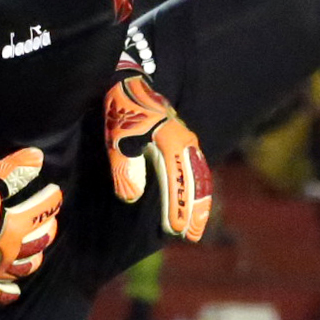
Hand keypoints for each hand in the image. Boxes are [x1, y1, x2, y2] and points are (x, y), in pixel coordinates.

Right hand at [0, 147, 61, 304]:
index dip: (52, 200)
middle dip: (48, 228)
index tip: (55, 192)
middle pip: (40, 242)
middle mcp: (9, 252)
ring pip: (25, 268)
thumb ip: (12, 169)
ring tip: (37, 248)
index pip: (42, 212)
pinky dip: (9, 293)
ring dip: (35, 256)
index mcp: (14, 228)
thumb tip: (38, 157)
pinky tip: (16, 290)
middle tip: (49, 220)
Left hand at [104, 74, 211, 241]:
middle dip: (195, 211)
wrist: (128, 82)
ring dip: (200, 202)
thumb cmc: (122, 111)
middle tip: (192, 237)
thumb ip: (126, 168)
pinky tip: (194, 200)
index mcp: (172, 144)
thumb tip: (132, 197)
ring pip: (200, 177)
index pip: (179, 183)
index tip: (177, 231)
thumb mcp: (118, 139)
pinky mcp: (183, 140)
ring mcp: (187, 141)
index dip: (179, 209)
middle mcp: (186, 143)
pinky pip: (197, 169)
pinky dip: (198, 188)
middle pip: (197, 183)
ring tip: (196, 226)